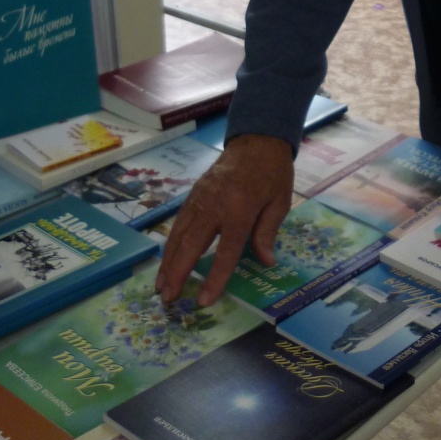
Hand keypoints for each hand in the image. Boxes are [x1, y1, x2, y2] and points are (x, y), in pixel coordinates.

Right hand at [155, 132, 292, 305]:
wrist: (257, 139)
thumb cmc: (273, 172)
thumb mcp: (281, 202)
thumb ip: (268, 232)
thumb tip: (265, 262)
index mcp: (241, 208)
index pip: (226, 250)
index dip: (215, 277)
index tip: (204, 300)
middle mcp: (215, 203)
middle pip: (192, 243)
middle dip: (178, 272)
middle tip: (167, 297)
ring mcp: (201, 197)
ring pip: (179, 233)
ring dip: (167, 260)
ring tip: (160, 285)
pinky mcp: (194, 192)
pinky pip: (179, 221)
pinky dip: (170, 242)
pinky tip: (165, 259)